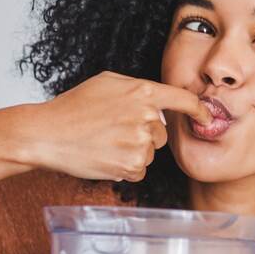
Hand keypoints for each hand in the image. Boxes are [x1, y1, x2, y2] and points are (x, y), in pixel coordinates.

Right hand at [22, 71, 212, 181]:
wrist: (47, 134)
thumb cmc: (74, 106)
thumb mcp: (107, 83)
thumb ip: (138, 89)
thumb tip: (160, 101)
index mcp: (142, 92)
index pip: (183, 100)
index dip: (199, 110)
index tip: (207, 118)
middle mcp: (146, 117)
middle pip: (162, 134)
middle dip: (144, 135)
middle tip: (113, 130)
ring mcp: (140, 142)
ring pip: (150, 153)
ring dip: (132, 152)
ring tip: (105, 143)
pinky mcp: (131, 165)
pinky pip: (139, 170)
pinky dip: (124, 167)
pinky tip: (104, 157)